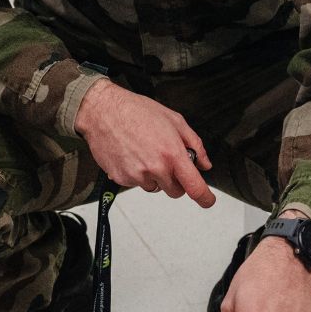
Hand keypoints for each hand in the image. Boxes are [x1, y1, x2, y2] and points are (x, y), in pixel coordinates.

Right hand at [73, 80, 214, 206]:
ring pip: (155, 187)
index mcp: (172, 153)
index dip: (204, 198)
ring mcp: (137, 176)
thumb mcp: (175, 120)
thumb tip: (204, 164)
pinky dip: (137, 174)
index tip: (207, 200)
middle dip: (176, 181)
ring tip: (145, 152)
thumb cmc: (137, 111)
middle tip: (167, 162)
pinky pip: (136, 184)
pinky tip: (132, 155)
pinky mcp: (121, 179)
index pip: (194, 186)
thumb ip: (194, 145)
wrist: (104, 111)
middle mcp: (155, 168)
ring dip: (154, 177)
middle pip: (175, 191)